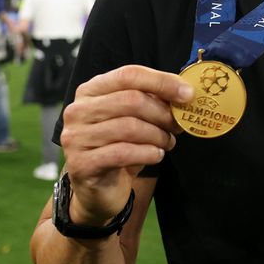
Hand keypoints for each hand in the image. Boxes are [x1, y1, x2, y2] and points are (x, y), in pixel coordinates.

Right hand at [60, 65, 190, 225]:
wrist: (98, 188)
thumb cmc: (119, 146)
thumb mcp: (134, 118)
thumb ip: (152, 101)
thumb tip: (185, 93)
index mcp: (91, 90)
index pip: (129, 74)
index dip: (162, 82)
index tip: (188, 94)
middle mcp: (78, 110)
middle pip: (131, 100)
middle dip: (162, 113)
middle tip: (177, 126)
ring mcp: (75, 137)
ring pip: (129, 127)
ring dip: (157, 135)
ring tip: (167, 143)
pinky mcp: (81, 164)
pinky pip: (123, 153)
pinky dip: (147, 153)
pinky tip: (156, 155)